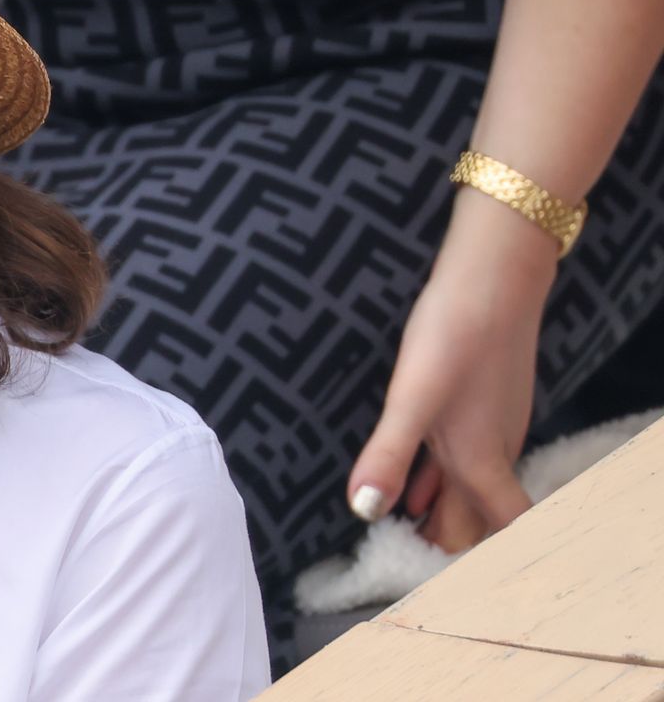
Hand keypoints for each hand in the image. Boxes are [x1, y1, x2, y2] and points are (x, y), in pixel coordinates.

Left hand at [346, 192, 554, 550]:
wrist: (492, 275)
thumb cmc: (455, 333)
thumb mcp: (411, 396)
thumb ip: (389, 455)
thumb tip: (365, 511)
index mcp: (480, 460)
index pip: (500, 531)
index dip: (481, 565)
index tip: (448, 589)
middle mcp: (491, 451)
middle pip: (479, 520)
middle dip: (451, 549)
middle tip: (411, 574)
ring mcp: (489, 427)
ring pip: (470, 491)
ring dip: (442, 517)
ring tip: (406, 542)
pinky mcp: (478, 404)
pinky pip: (461, 461)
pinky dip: (436, 484)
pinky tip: (411, 488)